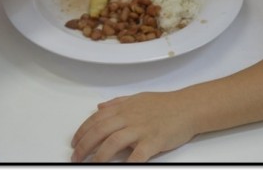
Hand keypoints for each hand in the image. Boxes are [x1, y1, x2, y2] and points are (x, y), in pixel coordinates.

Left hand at [71, 91, 196, 161]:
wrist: (188, 107)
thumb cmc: (164, 104)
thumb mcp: (137, 98)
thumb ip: (117, 103)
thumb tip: (99, 107)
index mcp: (123, 108)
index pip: (96, 119)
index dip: (82, 131)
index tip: (74, 142)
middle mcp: (129, 117)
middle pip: (99, 131)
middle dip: (84, 146)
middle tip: (76, 157)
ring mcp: (141, 129)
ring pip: (113, 142)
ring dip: (99, 156)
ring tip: (92, 165)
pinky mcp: (154, 141)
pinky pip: (137, 154)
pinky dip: (128, 163)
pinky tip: (122, 168)